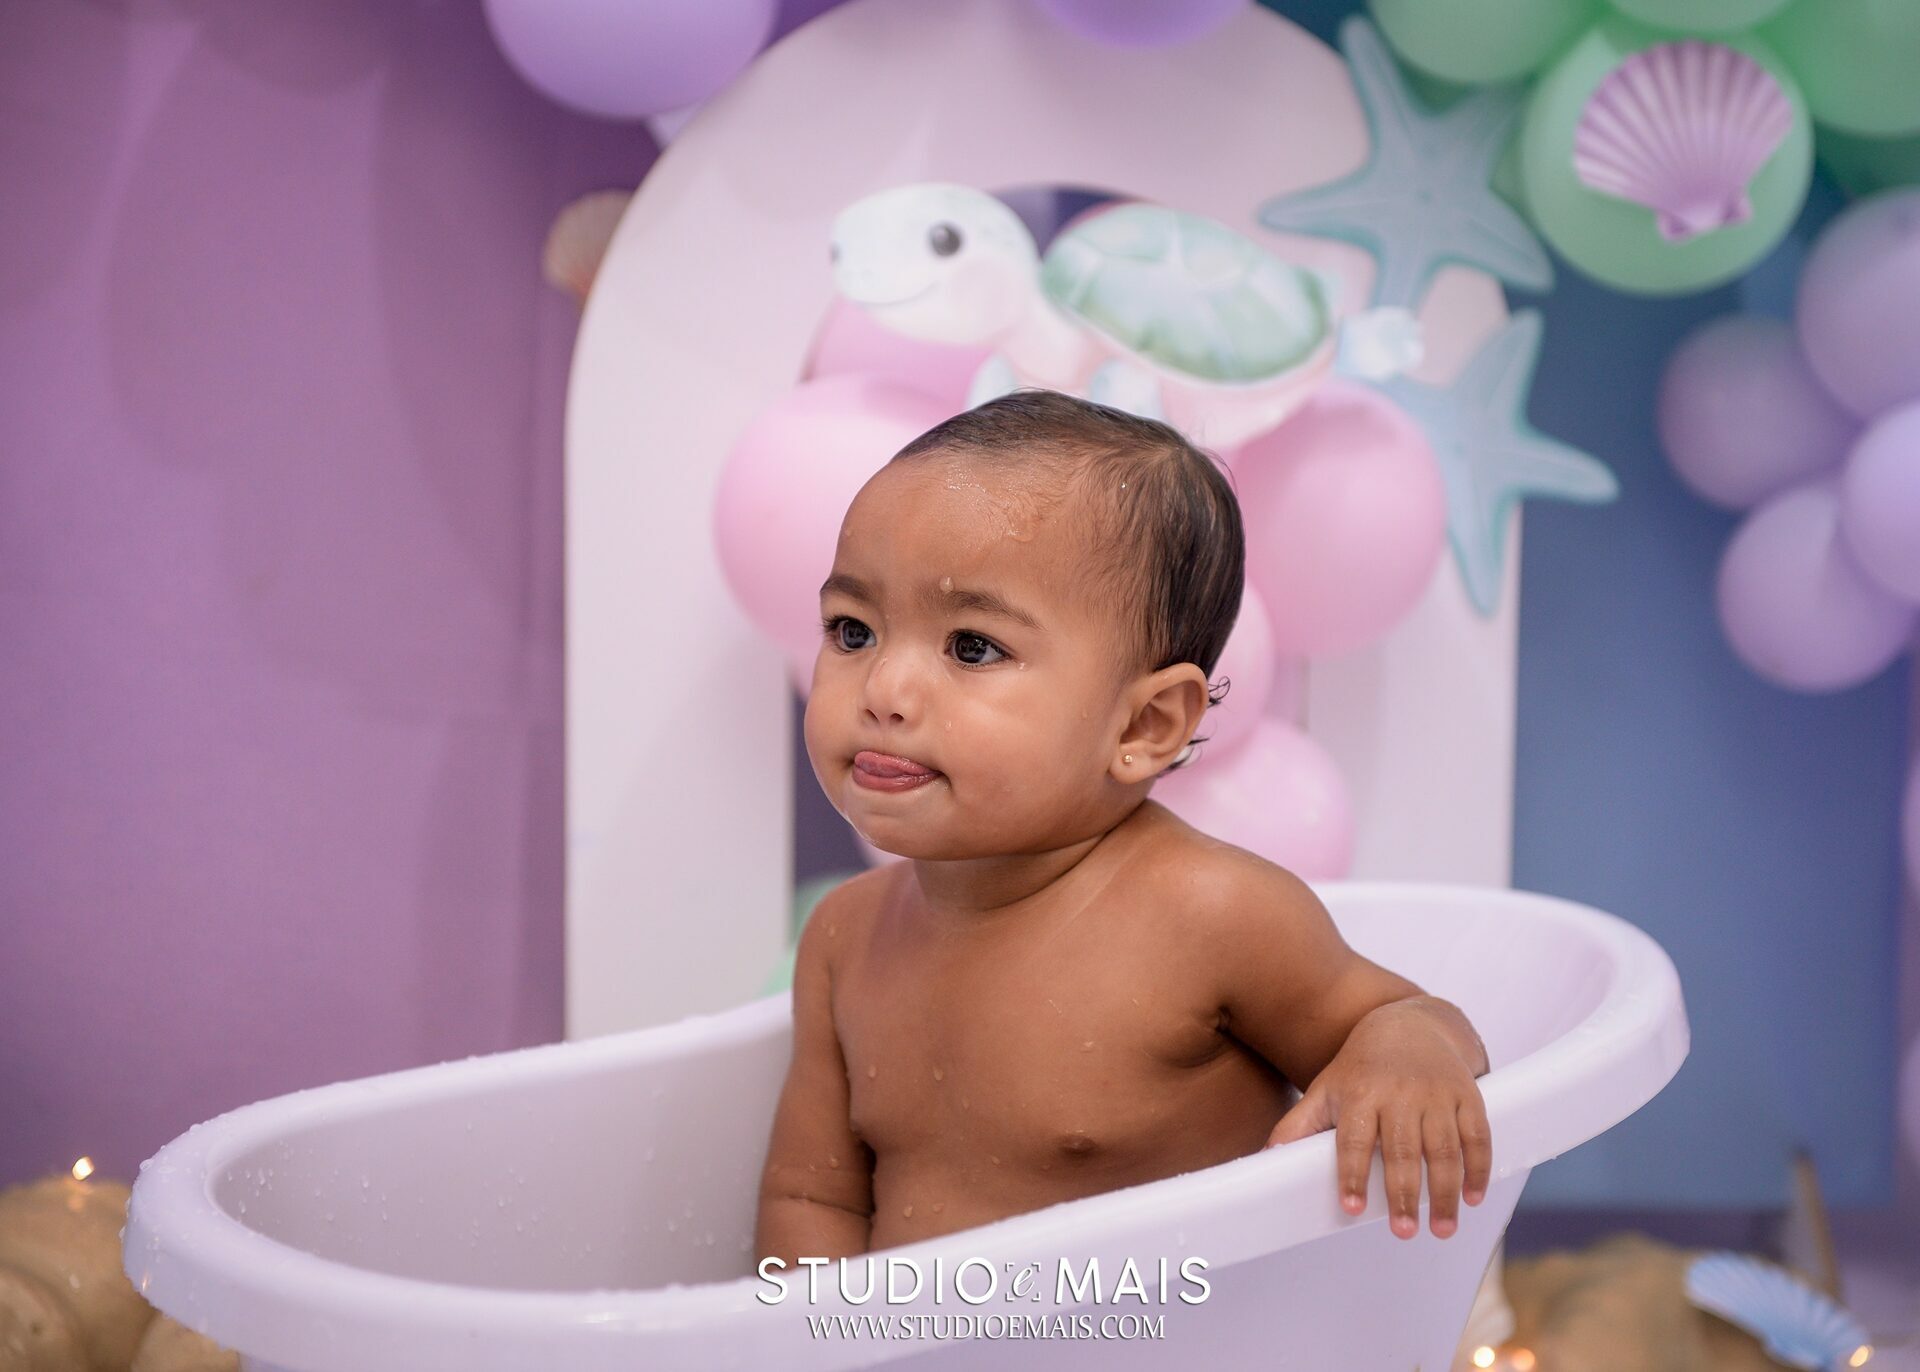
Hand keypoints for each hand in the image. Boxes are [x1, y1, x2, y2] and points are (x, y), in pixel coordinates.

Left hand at [1263, 1000, 1491, 1240]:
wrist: (1413, 1022)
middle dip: (1404, 1193)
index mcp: (1361, 1093)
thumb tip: (1265, 1161)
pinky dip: (1479, 1169)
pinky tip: (1473, 1198)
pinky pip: (1477, 1135)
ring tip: (1442, 1228)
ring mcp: (1436, 1094)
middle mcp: (1400, 1094)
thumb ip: (1299, 1125)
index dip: (1353, 1173)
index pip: (1353, 1138)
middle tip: (1404, 1232)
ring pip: (1444, 1148)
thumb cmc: (1362, 1067)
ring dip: (1445, 1192)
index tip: (1352, 1207)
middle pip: (1402, 1149)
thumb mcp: (1327, 1088)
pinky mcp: (1467, 1095)